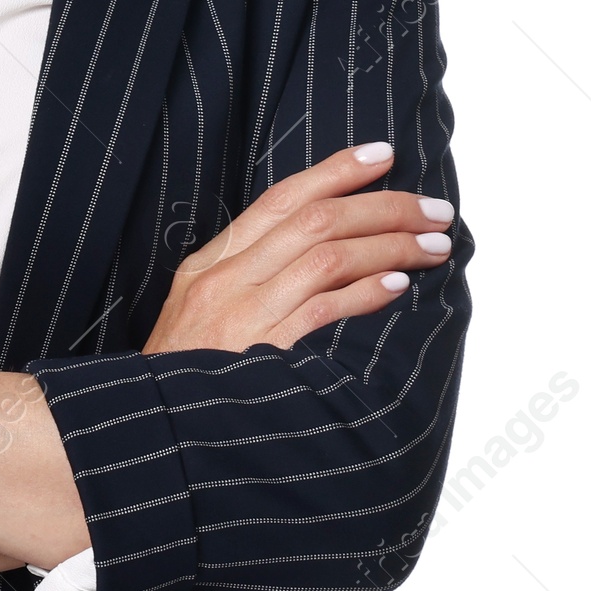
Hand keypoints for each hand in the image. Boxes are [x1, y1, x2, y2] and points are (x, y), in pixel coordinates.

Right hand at [141, 143, 454, 355]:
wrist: (155, 436)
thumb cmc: (184, 380)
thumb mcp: (198, 314)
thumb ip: (247, 279)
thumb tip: (318, 250)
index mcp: (209, 265)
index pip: (281, 199)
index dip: (336, 171)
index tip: (383, 155)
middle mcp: (224, 281)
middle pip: (315, 220)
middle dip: (385, 207)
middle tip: (435, 209)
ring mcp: (241, 317)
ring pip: (327, 257)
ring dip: (390, 246)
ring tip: (433, 246)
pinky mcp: (262, 356)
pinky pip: (323, 311)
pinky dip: (365, 293)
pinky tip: (397, 286)